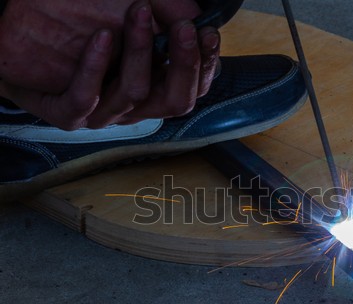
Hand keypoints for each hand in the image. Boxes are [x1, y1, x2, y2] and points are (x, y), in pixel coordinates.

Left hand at [0, 1, 220, 129]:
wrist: (18, 32)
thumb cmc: (80, 20)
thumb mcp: (132, 14)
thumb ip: (166, 15)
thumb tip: (198, 15)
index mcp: (154, 88)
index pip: (193, 89)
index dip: (205, 65)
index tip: (207, 33)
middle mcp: (133, 106)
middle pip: (175, 101)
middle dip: (183, 64)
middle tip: (184, 29)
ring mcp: (101, 113)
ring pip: (134, 92)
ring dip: (141, 50)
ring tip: (138, 12)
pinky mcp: (67, 115)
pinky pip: (85, 97)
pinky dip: (95, 66)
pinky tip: (102, 37)